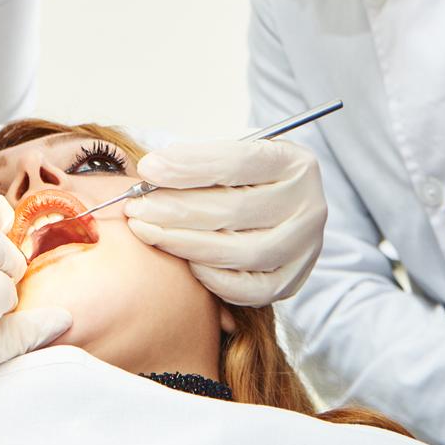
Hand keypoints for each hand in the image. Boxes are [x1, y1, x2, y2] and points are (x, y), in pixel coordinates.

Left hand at [125, 138, 327, 305]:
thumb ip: (197, 160)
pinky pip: (252, 291)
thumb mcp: (230, 153)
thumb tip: (152, 173)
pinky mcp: (293, 280)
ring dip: (185, 243)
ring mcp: (305, 247)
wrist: (277, 205)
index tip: (148, 169)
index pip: (239, 162)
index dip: (189, 167)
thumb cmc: (244, 177)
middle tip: (137, 207)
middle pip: (235, 210)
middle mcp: (308, 205)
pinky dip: (214, 279)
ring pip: (241, 252)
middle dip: (176, 209)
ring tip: (148, 231)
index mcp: (294, 162)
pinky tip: (185, 263)